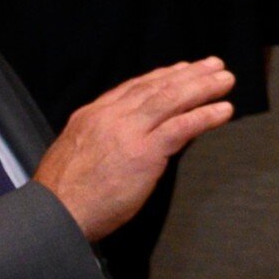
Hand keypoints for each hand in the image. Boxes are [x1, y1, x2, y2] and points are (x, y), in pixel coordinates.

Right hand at [35, 59, 236, 240]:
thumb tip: (129, 138)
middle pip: (156, 87)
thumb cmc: (65, 195)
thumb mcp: (78, 153)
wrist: (53, 214)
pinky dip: (205, 115)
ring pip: (171, 100)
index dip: (160, 76)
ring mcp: (127, 133)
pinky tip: (224, 110)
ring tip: (225, 80)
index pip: (132, 88)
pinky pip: (181, 127)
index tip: (180, 69)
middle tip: (213, 65)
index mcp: (91, 117)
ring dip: (203, 87)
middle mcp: (109, 117)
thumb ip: (104, 140)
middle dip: (188, 74)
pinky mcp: (144, 152)